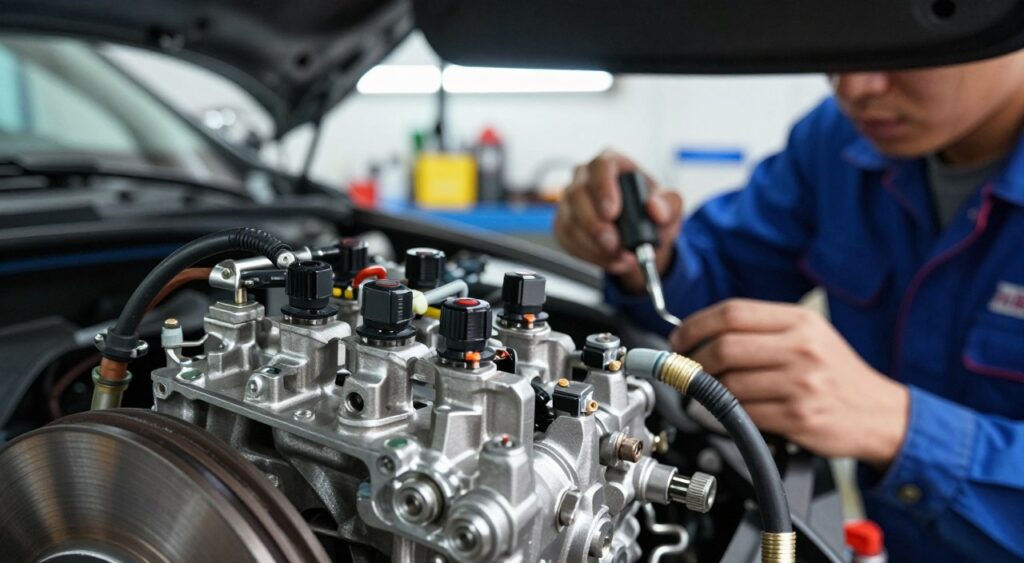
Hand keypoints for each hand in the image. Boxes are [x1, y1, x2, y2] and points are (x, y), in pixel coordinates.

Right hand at [554, 150, 682, 292]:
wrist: (639, 239)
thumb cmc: (651, 214)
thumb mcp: (670, 207)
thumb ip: (669, 205)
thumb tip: (654, 207)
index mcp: (612, 163)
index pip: (601, 166)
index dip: (603, 188)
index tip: (612, 213)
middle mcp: (585, 178)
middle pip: (578, 195)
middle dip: (596, 226)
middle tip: (614, 244)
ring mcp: (570, 200)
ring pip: (570, 220)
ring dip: (594, 245)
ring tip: (619, 256)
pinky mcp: (563, 223)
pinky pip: (566, 239)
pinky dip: (588, 254)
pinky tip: (607, 258)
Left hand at [670, 298, 909, 467]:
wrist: (880, 413)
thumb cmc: (836, 374)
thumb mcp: (808, 335)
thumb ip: (761, 329)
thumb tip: (701, 333)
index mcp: (799, 321)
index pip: (731, 313)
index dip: (695, 326)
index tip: (679, 339)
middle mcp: (802, 348)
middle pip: (724, 347)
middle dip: (694, 361)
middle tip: (688, 369)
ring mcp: (801, 383)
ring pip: (729, 383)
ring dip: (710, 391)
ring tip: (713, 392)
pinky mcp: (799, 416)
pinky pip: (744, 413)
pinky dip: (730, 413)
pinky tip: (736, 410)